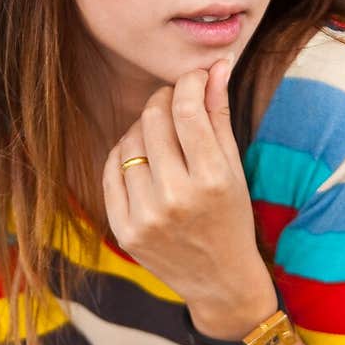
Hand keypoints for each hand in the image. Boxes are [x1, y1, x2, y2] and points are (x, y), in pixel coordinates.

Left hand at [102, 56, 262, 303]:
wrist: (219, 279)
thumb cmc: (231, 216)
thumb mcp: (233, 167)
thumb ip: (219, 114)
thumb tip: (215, 64)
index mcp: (212, 181)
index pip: (187, 111)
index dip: (187, 83)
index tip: (192, 79)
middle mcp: (177, 199)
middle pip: (154, 121)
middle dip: (163, 101)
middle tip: (173, 102)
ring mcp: (146, 217)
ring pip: (129, 142)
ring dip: (143, 127)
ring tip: (160, 134)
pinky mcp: (124, 230)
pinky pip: (111, 170)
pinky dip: (123, 154)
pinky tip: (140, 156)